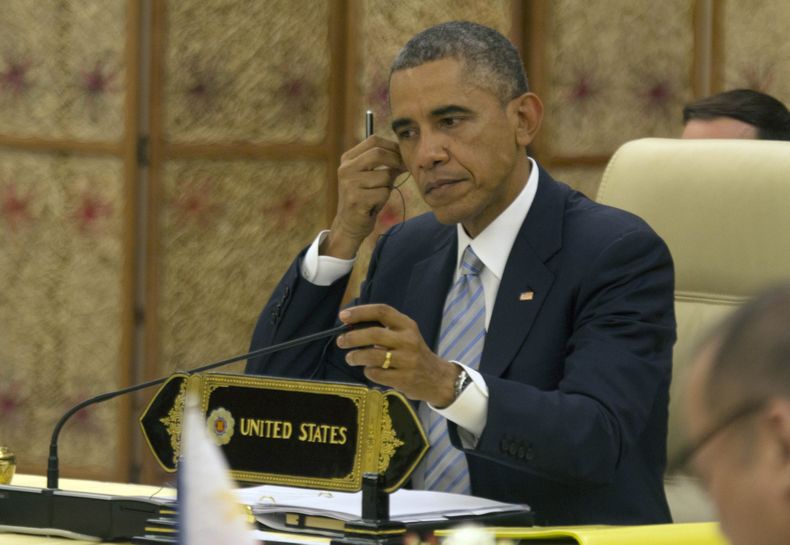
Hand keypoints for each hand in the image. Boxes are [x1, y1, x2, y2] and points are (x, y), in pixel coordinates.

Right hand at [322, 136, 405, 258]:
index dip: (392, 146)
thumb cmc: (364, 198)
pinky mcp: (356, 199)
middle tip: (404, 168)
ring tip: (380, 194)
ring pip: (385, 175)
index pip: (373, 140)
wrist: (349, 224)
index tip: (402, 155)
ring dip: (389, 185)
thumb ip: (385, 163)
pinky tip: (375, 204)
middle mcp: (346, 168)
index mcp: (348, 159)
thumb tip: (406, 153)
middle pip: (379, 153)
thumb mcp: (371, 176)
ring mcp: (350, 184)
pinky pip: (383, 192)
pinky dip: (384, 198)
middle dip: (396, 160)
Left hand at [336, 304, 458, 407]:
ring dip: (356, 356)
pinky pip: (376, 374)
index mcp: (407, 325)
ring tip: (350, 358)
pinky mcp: (404, 379)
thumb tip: (350, 327)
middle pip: (374, 334)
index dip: (360, 312)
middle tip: (341, 342)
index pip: (382, 311)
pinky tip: (369, 370)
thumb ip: (383, 330)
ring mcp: (407, 360)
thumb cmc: (413, 353)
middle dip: (352, 337)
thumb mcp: (405, 335)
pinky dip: (368, 371)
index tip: (343, 315)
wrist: (437, 378)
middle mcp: (409, 340)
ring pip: (373, 356)